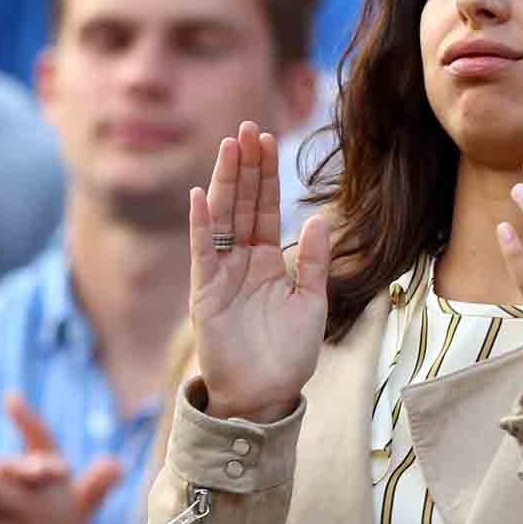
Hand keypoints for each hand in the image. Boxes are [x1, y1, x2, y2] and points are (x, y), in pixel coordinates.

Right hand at [190, 121, 331, 421]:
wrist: (266, 396)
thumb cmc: (289, 355)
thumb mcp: (312, 303)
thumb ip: (316, 263)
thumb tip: (322, 218)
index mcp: (269, 262)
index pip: (266, 208)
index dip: (267, 174)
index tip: (268, 138)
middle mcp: (243, 262)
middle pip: (243, 205)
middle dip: (246, 167)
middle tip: (248, 127)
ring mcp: (222, 275)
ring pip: (223, 219)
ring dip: (225, 183)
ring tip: (229, 146)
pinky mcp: (207, 295)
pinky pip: (203, 253)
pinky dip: (201, 225)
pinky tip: (201, 195)